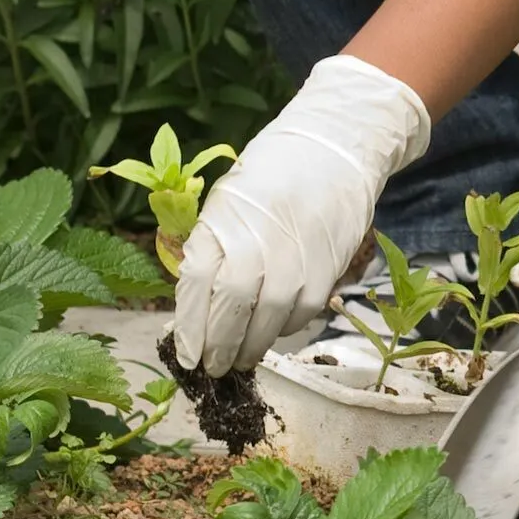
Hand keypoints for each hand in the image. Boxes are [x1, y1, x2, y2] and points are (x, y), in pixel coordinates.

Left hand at [172, 54, 433, 375]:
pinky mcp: (325, 268)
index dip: (189, 330)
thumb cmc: (269, 179)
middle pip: (229, 310)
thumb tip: (196, 312)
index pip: (194, 288)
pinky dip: (286, 329)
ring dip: (252, 347)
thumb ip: (211, 252)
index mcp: (219, 223)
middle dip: (218, 348)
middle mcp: (254, 241)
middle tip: (214, 368)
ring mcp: (293, 257)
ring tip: (242, 358)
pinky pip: (301, 314)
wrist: (331, 150)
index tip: (187, 356)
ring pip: (268, 321)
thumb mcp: (225, 205)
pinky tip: (276, 329)